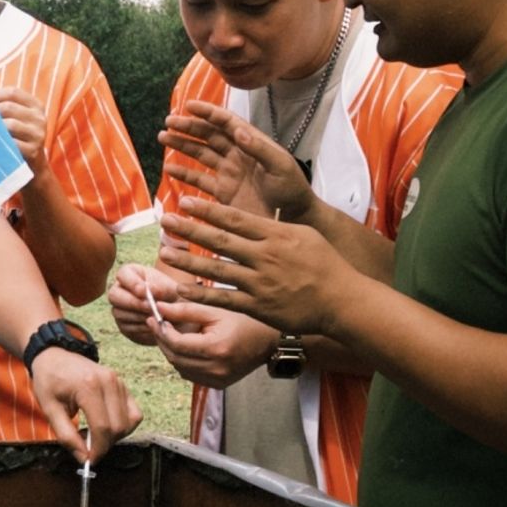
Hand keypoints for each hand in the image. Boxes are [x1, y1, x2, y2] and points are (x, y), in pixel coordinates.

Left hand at [0, 84, 47, 172]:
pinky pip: (12, 143)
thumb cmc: (17, 136)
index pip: (13, 92)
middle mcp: (40, 118)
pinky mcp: (34, 151)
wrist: (32, 168)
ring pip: (10, 124)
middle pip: (9, 107)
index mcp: (35, 105)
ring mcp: (38, 135)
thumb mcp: (13, 115)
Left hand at [29, 348, 141, 462]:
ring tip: (95, 434)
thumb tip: (83, 458)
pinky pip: (134, 412)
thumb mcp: (49, 409)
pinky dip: (124, 424)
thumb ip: (66, 436)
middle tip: (88, 448)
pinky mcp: (122, 384)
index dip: (98, 449)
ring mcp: (118, 381)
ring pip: (130, 421)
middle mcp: (108, 382)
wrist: (54, 355)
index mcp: (88, 386)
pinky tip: (106, 425)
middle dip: (105, 445)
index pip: (102, 427)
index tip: (89, 460)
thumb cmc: (49, 380)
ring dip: (116, 436)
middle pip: (118, 427)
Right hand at [108, 262, 181, 346]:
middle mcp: (120, 290)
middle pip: (114, 295)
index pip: (122, 274)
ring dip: (139, 316)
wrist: (176, 316)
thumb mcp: (170, 289)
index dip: (131, 283)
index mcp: (130, 274)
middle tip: (150, 307)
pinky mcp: (123, 325)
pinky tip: (153, 325)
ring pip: (119, 313)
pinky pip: (126, 327)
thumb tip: (149, 290)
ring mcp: (119, 309)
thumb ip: (161, 288)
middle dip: (133, 302)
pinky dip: (141, 327)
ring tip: (156, 317)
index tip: (146, 291)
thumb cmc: (172, 296)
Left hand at [151, 300, 277, 389]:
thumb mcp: (215, 310)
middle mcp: (217, 369)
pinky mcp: (218, 385)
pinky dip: (183, 362)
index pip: (176, 344)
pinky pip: (190, 375)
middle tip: (157, 324)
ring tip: (171, 334)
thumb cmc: (242, 320)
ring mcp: (218, 380)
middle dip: (162, 341)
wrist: (267, 341)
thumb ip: (185, 310)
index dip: (160, 331)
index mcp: (216, 348)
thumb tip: (159, 309)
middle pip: (175, 358)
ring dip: (171, 352)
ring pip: (180, 369)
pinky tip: (186, 347)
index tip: (153, 317)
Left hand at [160, 195, 355, 335]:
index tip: (184, 201)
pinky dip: (201, 294)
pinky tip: (181, 289)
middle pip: (220, 240)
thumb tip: (251, 215)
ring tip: (165, 252)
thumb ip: (275, 225)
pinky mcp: (258, 306)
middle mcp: (265, 256)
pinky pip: (224, 299)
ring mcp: (260, 282)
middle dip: (190, 229)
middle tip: (165, 220)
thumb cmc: (325, 264)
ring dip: (188, 261)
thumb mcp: (303, 234)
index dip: (207, 209)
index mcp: (275, 235)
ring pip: (216, 269)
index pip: (234, 218)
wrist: (342, 301)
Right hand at [162, 100, 314, 221]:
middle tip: (168, 122)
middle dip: (188, 127)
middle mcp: (237, 155)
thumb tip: (237, 130)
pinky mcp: (224, 193)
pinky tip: (169, 168)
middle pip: (209, 135)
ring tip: (163, 137)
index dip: (208, 113)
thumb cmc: (292, 190)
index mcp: (252, 143)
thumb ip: (260, 148)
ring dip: (182, 145)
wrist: (294, 219)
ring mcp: (229, 173)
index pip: (226, 122)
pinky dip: (184, 174)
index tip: (189, 106)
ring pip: (200, 154)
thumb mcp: (281, 166)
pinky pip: (200, 180)